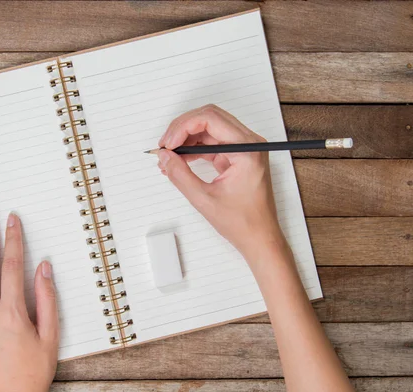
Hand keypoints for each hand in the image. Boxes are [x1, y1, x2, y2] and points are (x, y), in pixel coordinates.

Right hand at [157, 104, 283, 257]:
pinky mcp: (238, 156)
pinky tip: (180, 161)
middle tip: (165, 147)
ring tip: (169, 156)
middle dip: (182, 129)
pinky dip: (194, 148)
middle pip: (209, 118)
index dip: (183, 127)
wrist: (260, 238)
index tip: (168, 145)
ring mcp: (244, 148)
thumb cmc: (243, 222)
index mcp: (247, 150)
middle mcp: (248, 143)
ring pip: (209, 128)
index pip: (210, 119)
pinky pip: (213, 142)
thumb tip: (165, 156)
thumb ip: (180, 175)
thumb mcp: (204, 199)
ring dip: (186, 138)